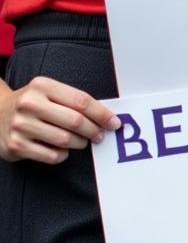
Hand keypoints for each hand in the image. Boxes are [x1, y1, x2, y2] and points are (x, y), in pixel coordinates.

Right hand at [0, 76, 120, 163]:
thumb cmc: (33, 105)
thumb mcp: (49, 94)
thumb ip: (75, 102)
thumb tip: (109, 119)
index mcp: (41, 86)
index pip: (81, 101)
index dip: (102, 114)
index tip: (115, 123)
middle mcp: (29, 103)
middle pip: (75, 121)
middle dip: (93, 131)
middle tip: (99, 135)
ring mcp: (20, 125)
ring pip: (65, 140)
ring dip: (80, 143)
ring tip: (80, 141)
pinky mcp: (16, 145)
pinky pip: (53, 156)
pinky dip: (63, 154)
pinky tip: (61, 149)